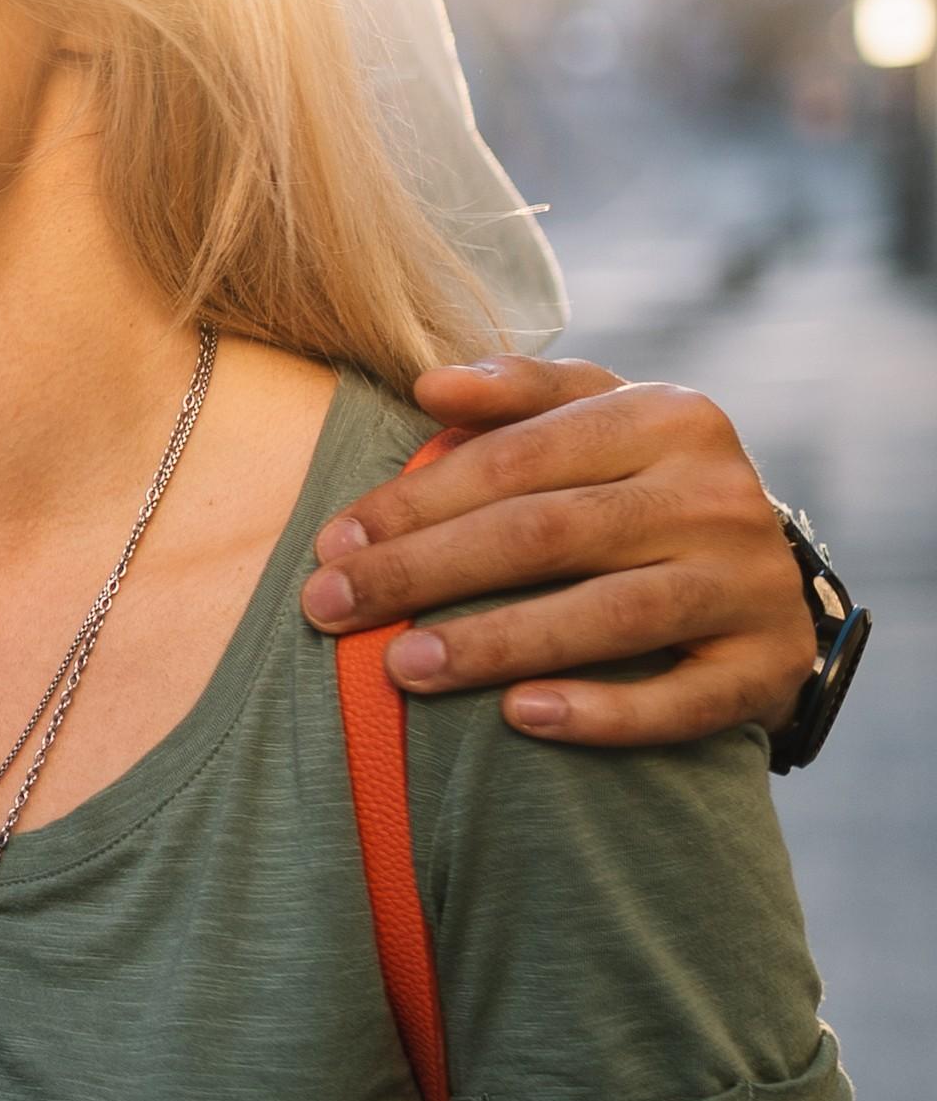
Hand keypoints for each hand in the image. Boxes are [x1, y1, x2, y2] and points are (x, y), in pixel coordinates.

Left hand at [300, 356, 810, 745]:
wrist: (755, 573)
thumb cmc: (632, 488)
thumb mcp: (588, 421)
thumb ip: (512, 396)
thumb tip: (427, 383)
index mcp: (667, 417)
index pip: (518, 458)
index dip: (415, 501)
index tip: (329, 543)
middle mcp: (718, 494)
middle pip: (549, 533)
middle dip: (425, 571)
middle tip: (329, 607)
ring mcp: (752, 581)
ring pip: (611, 614)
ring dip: (497, 644)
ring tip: (401, 668)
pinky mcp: (771, 664)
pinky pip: (684, 700)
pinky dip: (603, 712)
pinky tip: (520, 718)